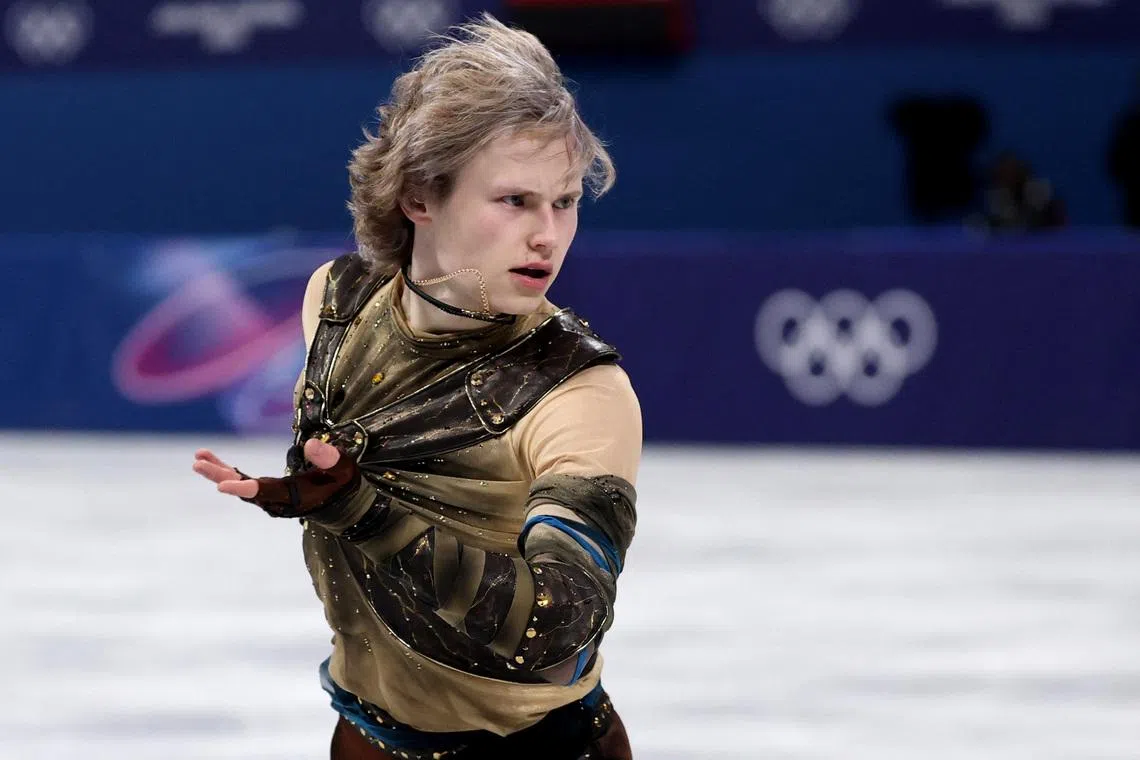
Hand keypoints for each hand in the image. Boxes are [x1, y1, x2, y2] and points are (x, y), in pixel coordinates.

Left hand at [192, 439, 359, 517]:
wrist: (341, 504)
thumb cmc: (343, 486)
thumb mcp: (344, 470)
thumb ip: (329, 458)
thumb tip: (311, 443)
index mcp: (293, 496)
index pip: (265, 492)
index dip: (243, 488)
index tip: (221, 486)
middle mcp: (276, 500)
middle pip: (244, 489)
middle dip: (220, 476)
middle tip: (198, 464)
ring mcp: (270, 496)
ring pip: (239, 484)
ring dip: (218, 471)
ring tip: (198, 456)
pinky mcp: (267, 490)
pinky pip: (242, 480)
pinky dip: (226, 470)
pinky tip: (208, 457)